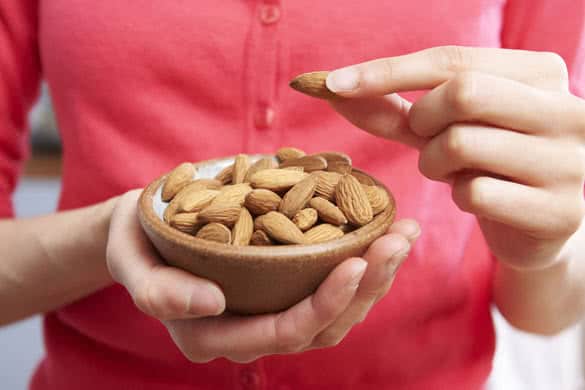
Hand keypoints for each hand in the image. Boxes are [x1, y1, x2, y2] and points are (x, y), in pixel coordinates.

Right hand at [106, 190, 419, 361]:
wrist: (143, 231)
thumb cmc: (137, 242)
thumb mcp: (131, 262)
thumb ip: (159, 290)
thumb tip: (212, 302)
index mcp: (213, 336)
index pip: (282, 332)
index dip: (324, 303)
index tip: (357, 260)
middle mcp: (249, 333)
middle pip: (323, 327)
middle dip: (367, 286)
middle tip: (399, 238)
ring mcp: (269, 313)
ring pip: (336, 313)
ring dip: (376, 275)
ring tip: (403, 232)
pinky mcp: (282, 289)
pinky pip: (329, 288)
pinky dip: (362, 263)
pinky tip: (382, 231)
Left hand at [325, 46, 584, 268]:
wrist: (539, 225)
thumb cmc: (488, 164)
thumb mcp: (446, 128)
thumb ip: (397, 109)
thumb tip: (336, 88)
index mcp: (542, 74)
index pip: (453, 59)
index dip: (388, 70)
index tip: (334, 83)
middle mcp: (567, 110)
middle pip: (461, 93)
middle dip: (423, 120)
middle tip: (426, 139)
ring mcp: (569, 162)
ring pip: (461, 144)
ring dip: (434, 162)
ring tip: (453, 170)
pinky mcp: (559, 210)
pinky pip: (474, 193)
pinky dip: (458, 196)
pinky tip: (476, 198)